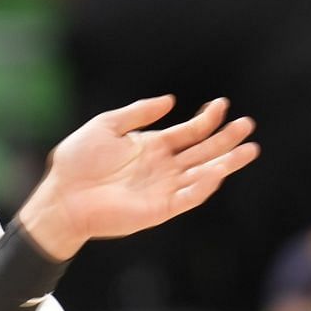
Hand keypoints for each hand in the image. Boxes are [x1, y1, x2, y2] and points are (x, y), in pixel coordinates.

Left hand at [17, 97, 257, 259]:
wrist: (61, 195)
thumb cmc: (76, 162)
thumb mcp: (106, 126)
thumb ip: (138, 113)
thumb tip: (171, 100)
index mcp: (152, 147)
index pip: (189, 132)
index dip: (208, 119)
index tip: (222, 104)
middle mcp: (162, 168)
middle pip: (203, 152)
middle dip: (226, 139)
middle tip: (247, 125)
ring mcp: (162, 189)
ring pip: (203, 174)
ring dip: (226, 163)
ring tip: (249, 149)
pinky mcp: (158, 209)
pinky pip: (187, 198)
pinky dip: (203, 186)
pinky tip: (217, 171)